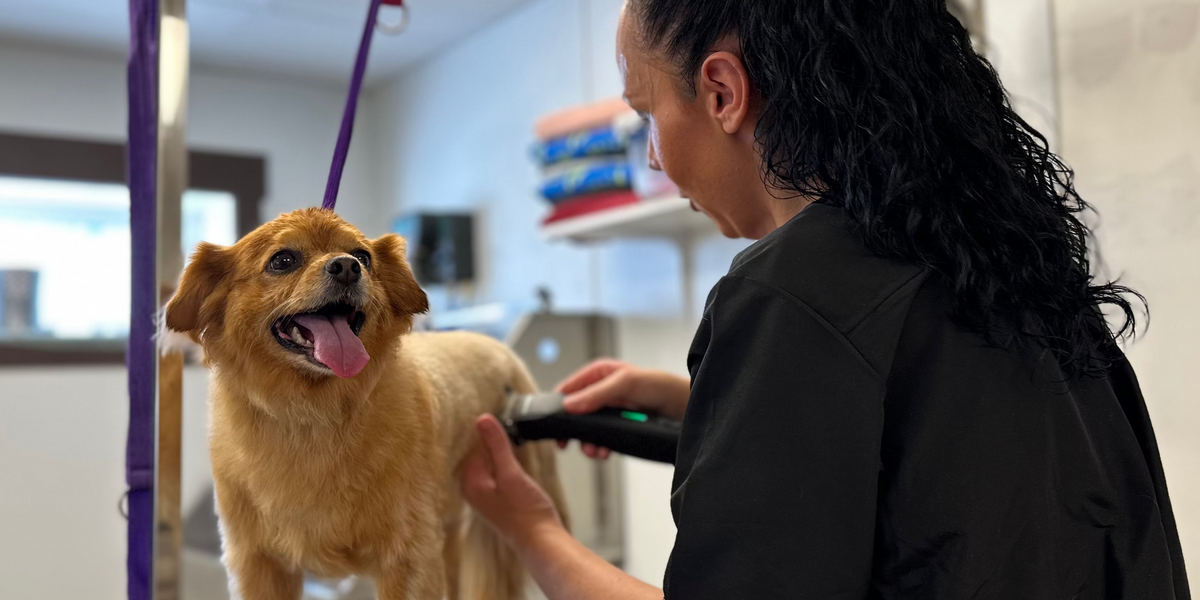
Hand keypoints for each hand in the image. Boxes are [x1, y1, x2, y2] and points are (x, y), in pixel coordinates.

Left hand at [459, 414, 564, 550]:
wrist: (541, 540)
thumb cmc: (527, 512)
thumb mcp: (511, 473)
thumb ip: (496, 445)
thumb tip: (482, 419)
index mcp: (470, 483)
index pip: (472, 446)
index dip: (488, 432)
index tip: (501, 419)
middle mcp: (473, 489)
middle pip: (478, 454)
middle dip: (492, 441)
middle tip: (509, 428)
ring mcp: (484, 495)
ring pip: (488, 463)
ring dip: (500, 451)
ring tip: (514, 441)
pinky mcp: (496, 498)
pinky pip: (495, 472)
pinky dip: (504, 463)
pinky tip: (516, 459)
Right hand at [554, 359, 690, 458]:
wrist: (684, 409)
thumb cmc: (660, 386)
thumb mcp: (626, 384)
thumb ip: (597, 394)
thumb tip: (569, 405)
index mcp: (600, 373)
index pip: (569, 388)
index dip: (560, 404)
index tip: (555, 422)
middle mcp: (602, 391)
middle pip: (575, 412)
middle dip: (574, 429)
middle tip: (568, 444)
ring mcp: (610, 411)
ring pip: (587, 429)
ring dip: (587, 442)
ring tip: (593, 450)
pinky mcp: (618, 427)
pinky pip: (601, 439)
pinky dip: (599, 447)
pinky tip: (604, 452)